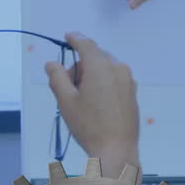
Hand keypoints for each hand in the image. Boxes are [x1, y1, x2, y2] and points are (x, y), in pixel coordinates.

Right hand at [45, 32, 140, 177]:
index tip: (68, 36)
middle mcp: (118, 68)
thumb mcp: (66, 101)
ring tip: (81, 99)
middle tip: (68, 87)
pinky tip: (96, 102)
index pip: (86, 44)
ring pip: (106, 67)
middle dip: (80, 65)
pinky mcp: (133, 91)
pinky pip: (115, 78)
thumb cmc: (88, 124)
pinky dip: (103, 81)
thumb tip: (52, 63)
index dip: (75, 38)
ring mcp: (128, 80)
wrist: (116, 148)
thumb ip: (58, 77)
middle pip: (95, 57)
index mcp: (101, 66)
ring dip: (92, 74)